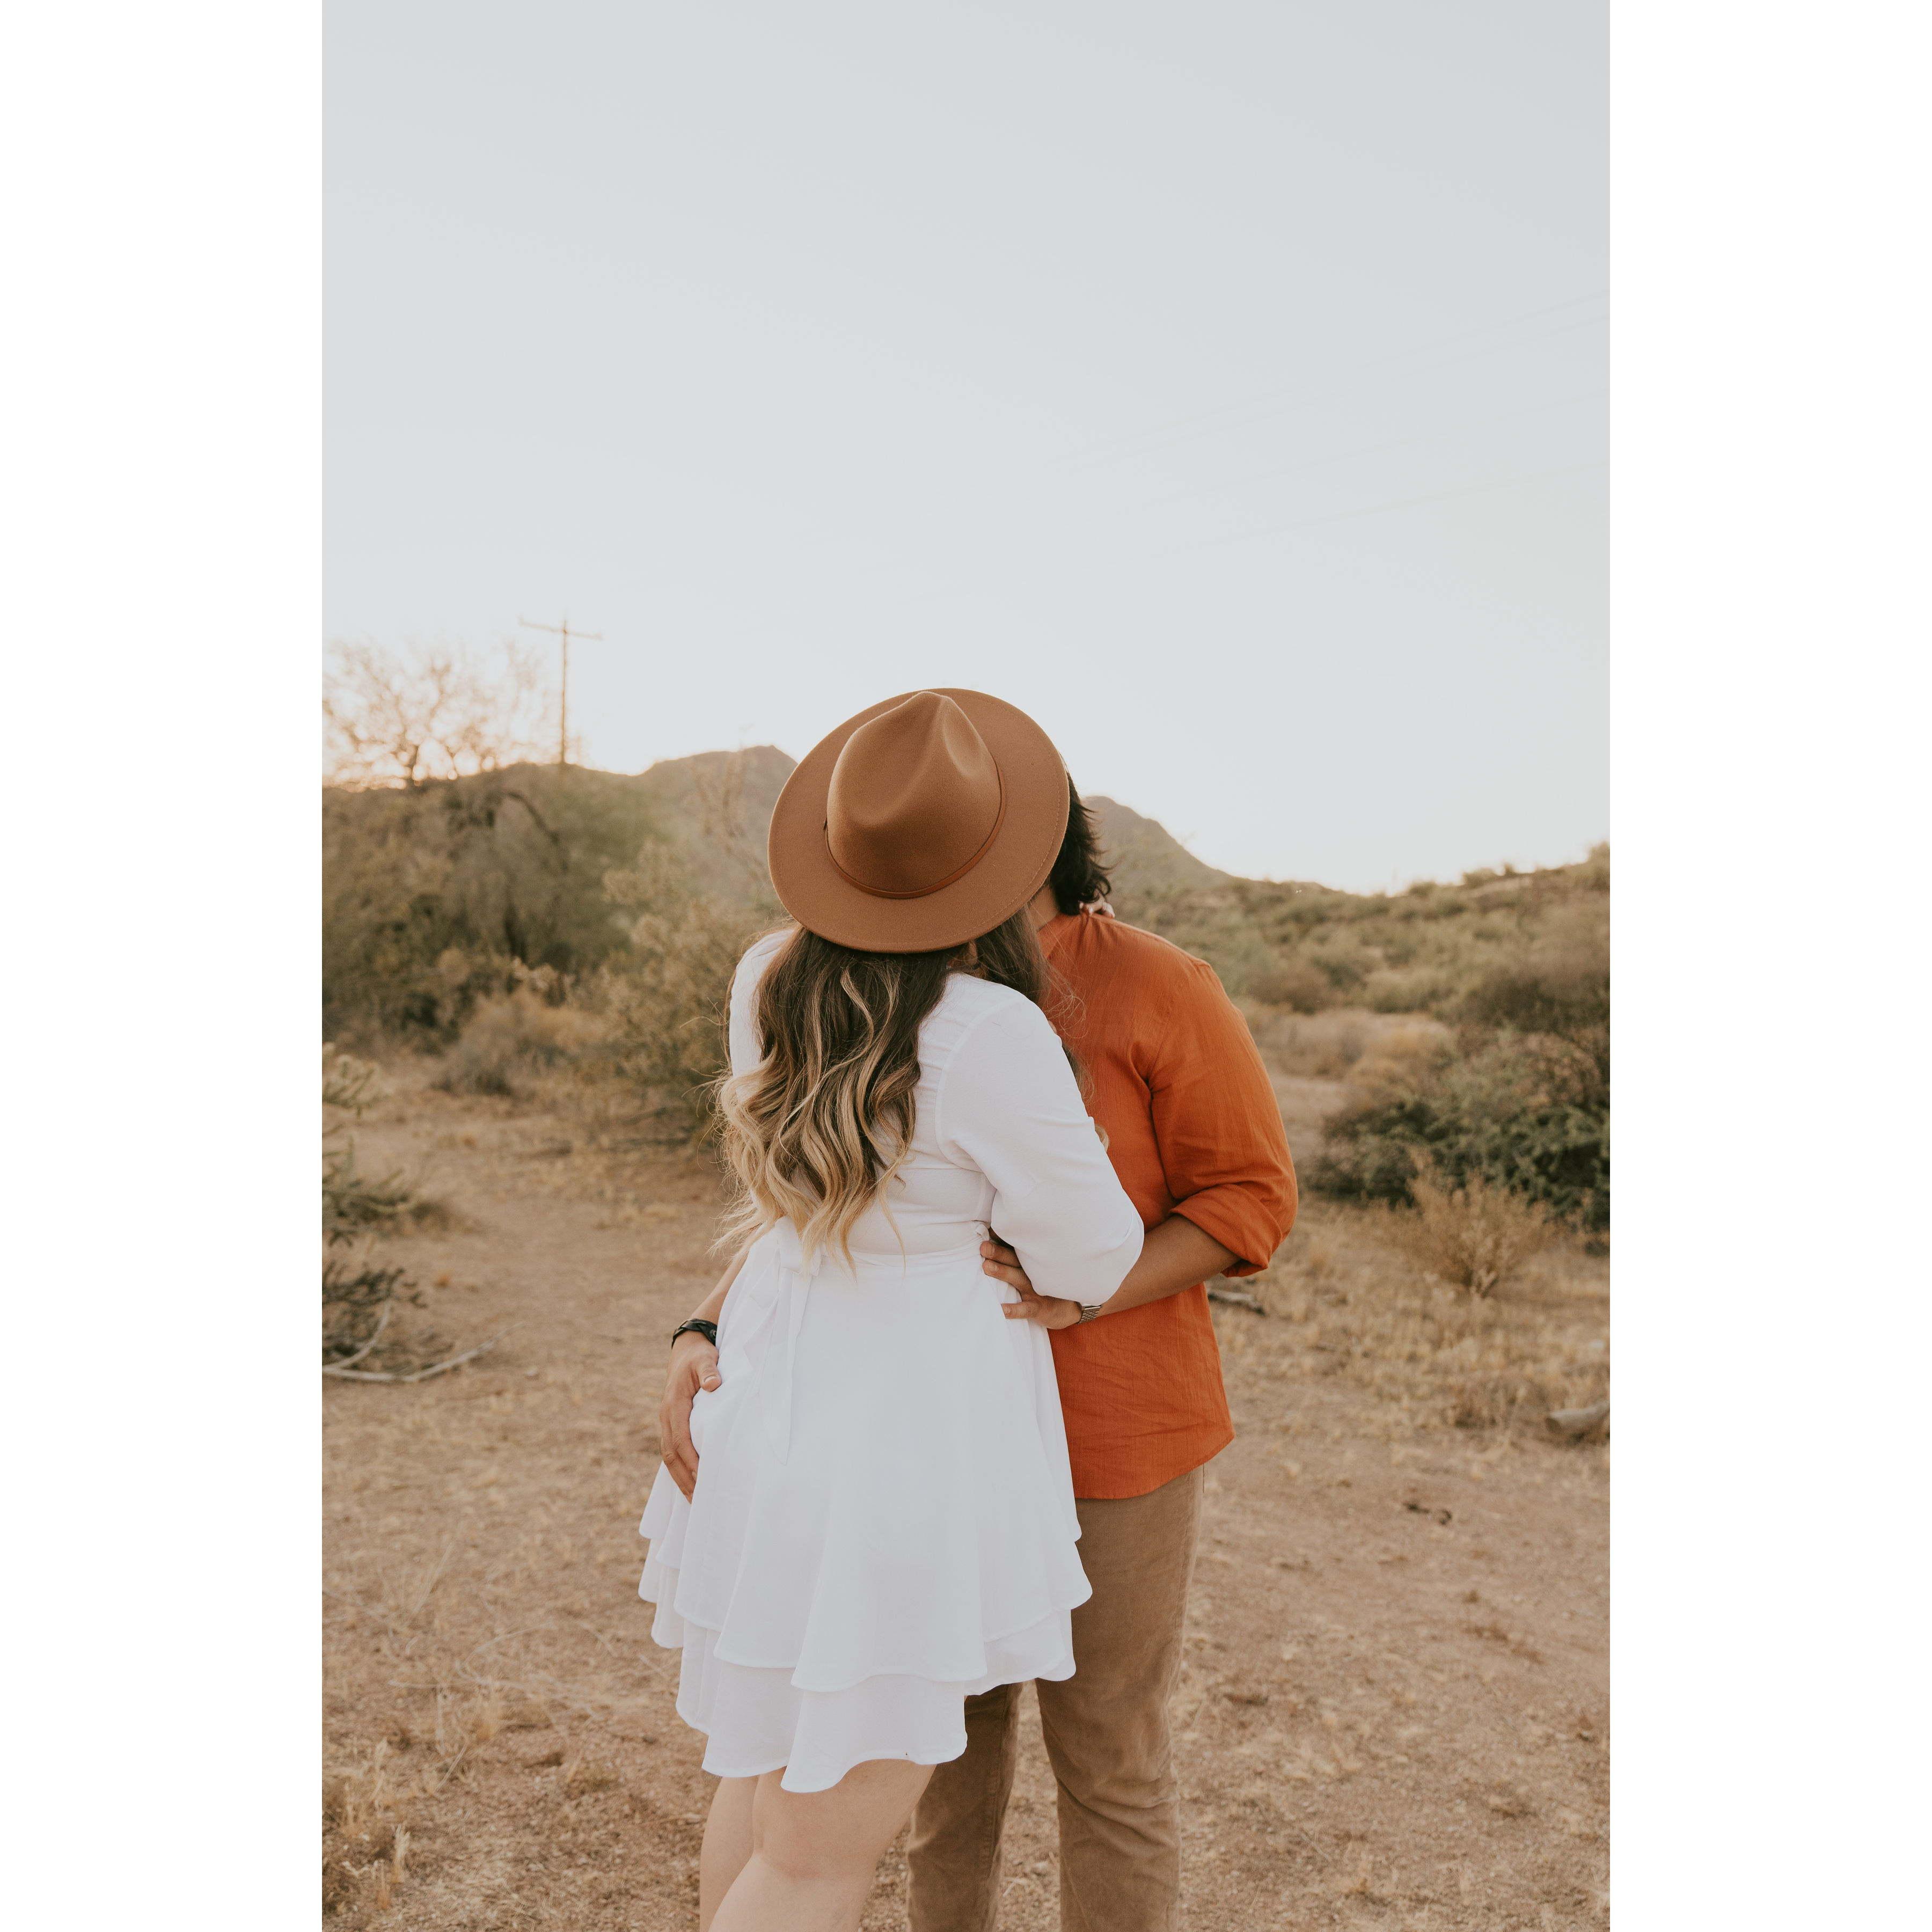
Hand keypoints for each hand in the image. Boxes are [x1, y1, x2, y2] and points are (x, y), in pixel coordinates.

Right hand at [659, 1329, 721, 1500]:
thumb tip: (712, 1385)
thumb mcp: (704, 1358)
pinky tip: (689, 1483)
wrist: (686, 1350)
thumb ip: (709, 1370)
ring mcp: (667, 1422)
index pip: (680, 1437)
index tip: (702, 1476)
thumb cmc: (698, 1356)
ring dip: (680, 1478)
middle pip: (671, 1453)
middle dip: (683, 1478)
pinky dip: (679, 1469)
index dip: (690, 1458)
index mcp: (673, 1404)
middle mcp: (666, 1416)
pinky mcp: (672, 1424)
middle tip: (698, 1500)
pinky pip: (672, 1451)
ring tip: (693, 1500)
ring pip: (669, 1456)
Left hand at [981, 1239, 1084, 1330]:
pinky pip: (1025, 1308)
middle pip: (1014, 1260)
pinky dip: (1014, 1309)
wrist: (1069, 1310)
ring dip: (1003, 1272)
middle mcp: (1032, 1272)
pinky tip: (1002, 1309)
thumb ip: (1017, 1256)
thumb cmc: (1044, 1284)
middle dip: (998, 1252)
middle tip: (983, 1246)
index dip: (1000, 1239)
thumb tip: (992, 1240)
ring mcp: (1035, 1290)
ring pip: (1018, 1279)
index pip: (1014, 1247)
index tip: (986, 1230)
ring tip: (986, 1267)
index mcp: (1029, 1261)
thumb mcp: (1034, 1268)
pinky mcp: (1038, 1307)